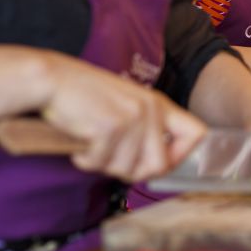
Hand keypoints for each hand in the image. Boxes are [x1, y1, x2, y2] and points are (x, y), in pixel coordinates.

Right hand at [37, 52, 205, 182]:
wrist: (53, 79)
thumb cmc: (84, 96)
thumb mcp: (126, 106)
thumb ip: (146, 130)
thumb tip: (157, 167)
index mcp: (158, 104)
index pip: (197, 133)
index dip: (182, 155)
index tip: (160, 161)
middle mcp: (151, 110)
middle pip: (159, 166)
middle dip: (131, 172)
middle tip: (110, 159)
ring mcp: (132, 118)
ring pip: (126, 169)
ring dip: (103, 164)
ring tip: (91, 143)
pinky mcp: (110, 127)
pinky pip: (100, 163)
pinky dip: (85, 160)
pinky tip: (79, 142)